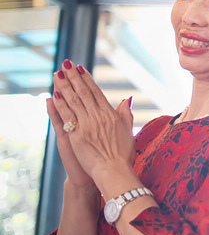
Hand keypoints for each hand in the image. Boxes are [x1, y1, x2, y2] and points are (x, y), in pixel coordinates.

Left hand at [49, 60, 135, 190]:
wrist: (114, 170)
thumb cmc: (123, 155)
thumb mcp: (128, 131)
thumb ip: (125, 114)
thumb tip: (127, 99)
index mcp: (110, 115)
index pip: (96, 93)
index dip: (87, 80)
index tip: (80, 69)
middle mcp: (98, 117)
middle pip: (84, 92)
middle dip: (74, 77)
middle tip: (66, 64)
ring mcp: (87, 125)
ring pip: (74, 101)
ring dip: (65, 86)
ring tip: (57, 74)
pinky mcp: (77, 134)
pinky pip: (67, 116)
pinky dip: (60, 104)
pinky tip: (54, 94)